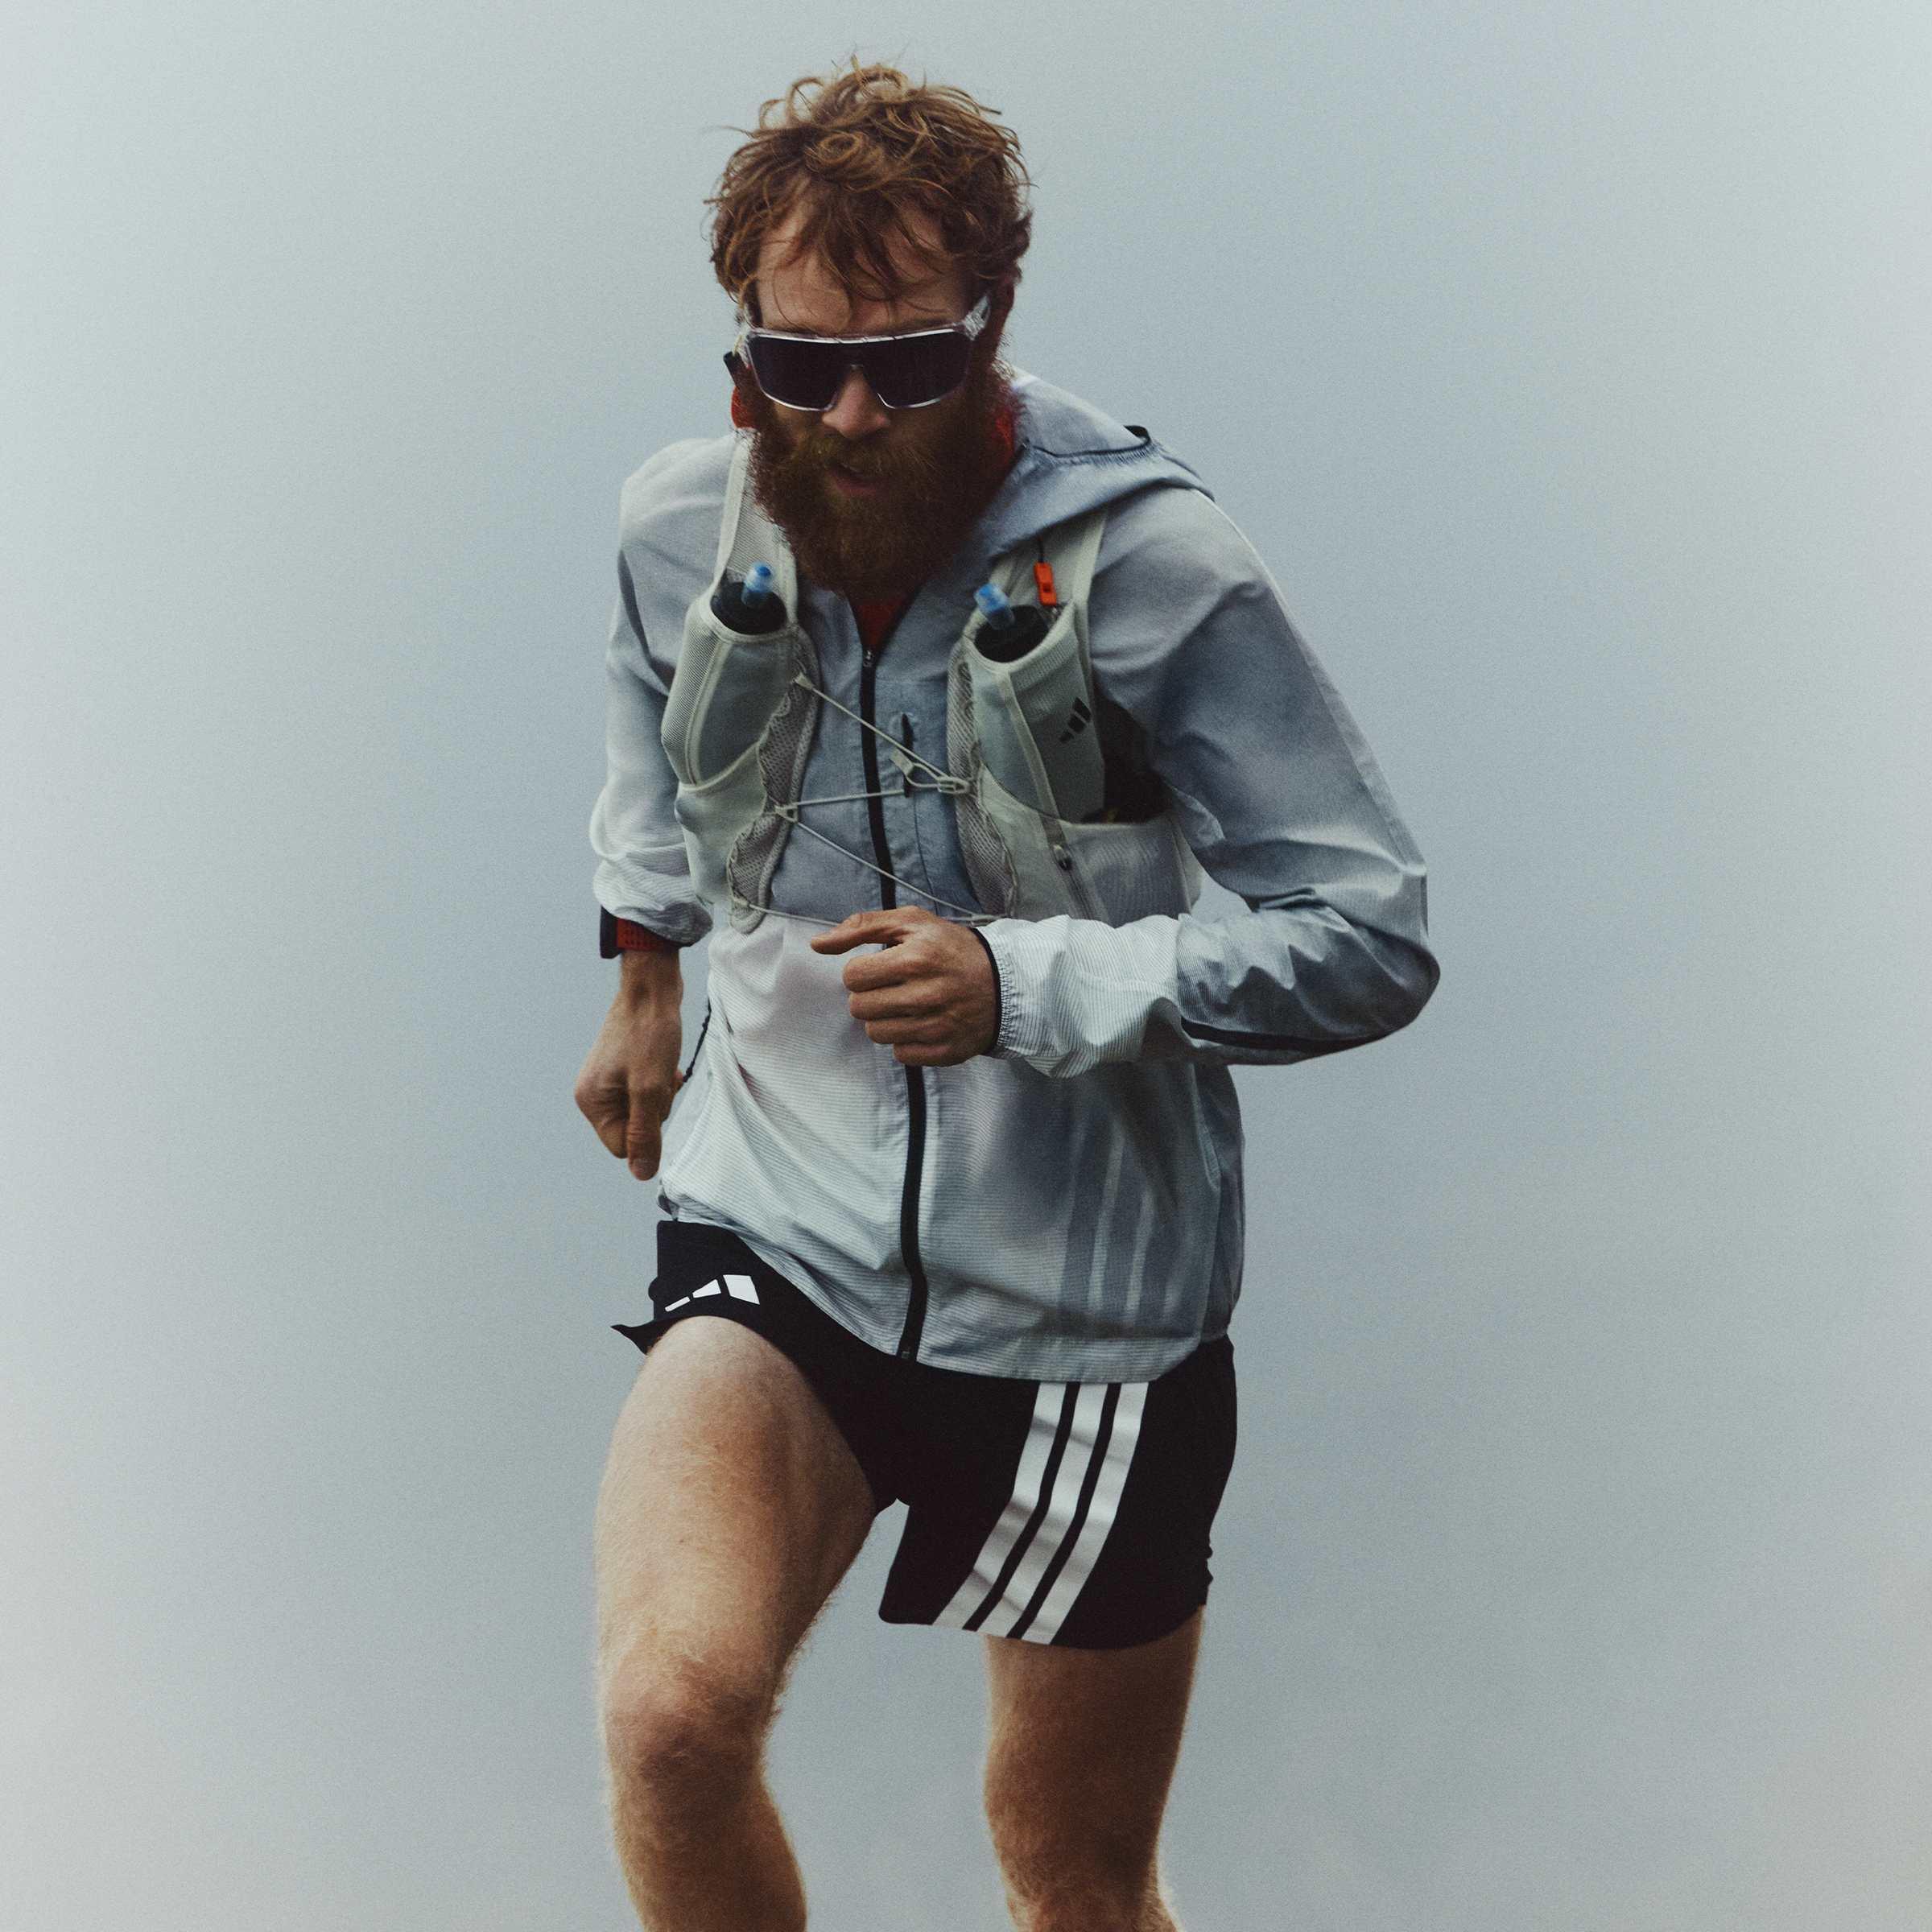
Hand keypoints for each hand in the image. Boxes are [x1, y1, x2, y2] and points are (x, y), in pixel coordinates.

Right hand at [574, 965, 682, 1180]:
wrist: (651, 987)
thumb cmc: (649, 1034)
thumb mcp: (651, 1090)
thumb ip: (645, 1135)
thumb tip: (641, 1173)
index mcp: (591, 1101)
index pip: (623, 1147)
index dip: (647, 1130)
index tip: (654, 1098)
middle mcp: (593, 1092)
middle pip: (633, 1129)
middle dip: (654, 1109)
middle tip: (659, 1078)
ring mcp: (607, 1079)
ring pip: (643, 1110)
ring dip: (660, 1094)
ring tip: (662, 1066)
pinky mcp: (622, 1067)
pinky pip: (645, 1091)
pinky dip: (659, 1081)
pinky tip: (664, 1062)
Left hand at [810, 906, 998, 1065]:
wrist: (1005, 983)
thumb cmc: (951, 949)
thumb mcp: (912, 923)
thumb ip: (861, 926)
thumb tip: (818, 944)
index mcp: (916, 958)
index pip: (853, 976)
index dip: (862, 971)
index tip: (881, 968)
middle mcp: (926, 995)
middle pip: (859, 1008)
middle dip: (870, 996)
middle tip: (893, 987)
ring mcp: (936, 1026)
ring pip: (876, 1033)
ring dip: (885, 1019)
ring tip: (906, 1004)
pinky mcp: (944, 1051)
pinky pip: (900, 1054)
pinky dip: (905, 1039)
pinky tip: (921, 1022)